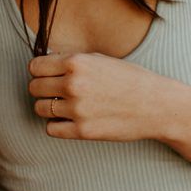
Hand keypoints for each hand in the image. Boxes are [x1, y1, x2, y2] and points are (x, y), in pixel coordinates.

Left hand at [27, 51, 165, 141]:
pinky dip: (57, 125)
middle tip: (56, 91)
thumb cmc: (131, 79)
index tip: (48, 75)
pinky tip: (70, 120)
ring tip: (64, 106)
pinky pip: (51, 129)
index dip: (40, 71)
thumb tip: (46, 62)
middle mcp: (73, 85)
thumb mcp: (101, 59)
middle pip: (34, 88)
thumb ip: (73, 60)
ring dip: (48, 107)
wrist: (156, 105)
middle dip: (42, 89)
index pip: (35, 67)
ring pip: (40, 109)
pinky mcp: (82, 131)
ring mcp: (77, 110)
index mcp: (76, 63)